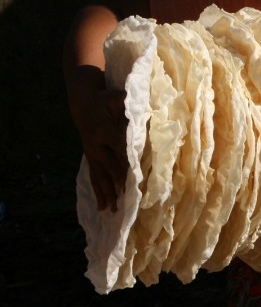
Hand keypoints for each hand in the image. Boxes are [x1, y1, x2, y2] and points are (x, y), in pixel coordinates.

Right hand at [73, 85, 128, 211]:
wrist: (83, 104)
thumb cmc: (103, 99)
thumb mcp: (114, 96)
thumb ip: (122, 99)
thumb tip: (131, 99)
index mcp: (103, 131)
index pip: (117, 147)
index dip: (125, 159)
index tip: (132, 173)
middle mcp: (96, 146)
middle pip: (108, 166)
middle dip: (115, 182)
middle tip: (123, 197)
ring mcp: (92, 155)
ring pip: (99, 177)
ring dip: (106, 194)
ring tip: (111, 210)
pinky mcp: (92, 159)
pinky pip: (94, 178)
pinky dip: (99, 193)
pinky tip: (103, 207)